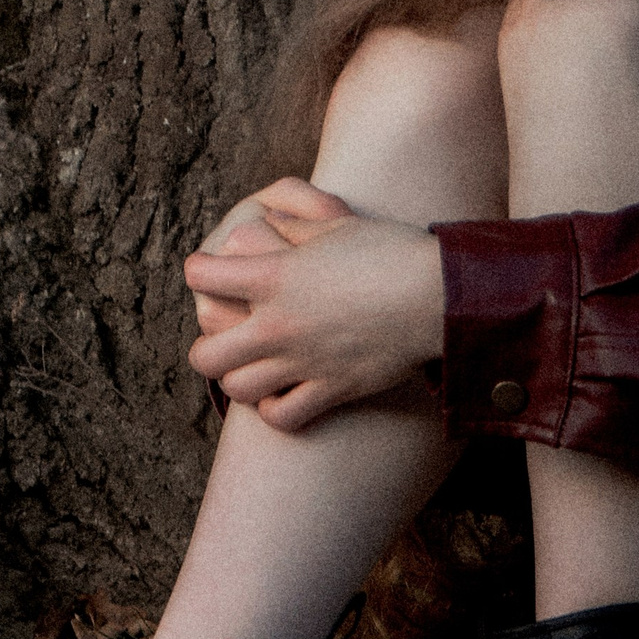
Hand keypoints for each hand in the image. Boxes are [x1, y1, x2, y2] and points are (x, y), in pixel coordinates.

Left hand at [184, 194, 446, 432]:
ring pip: (238, 389)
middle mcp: (277, 324)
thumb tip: (268, 222)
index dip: (200, 271)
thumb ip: (292, 226)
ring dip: (240, 379)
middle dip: (208, 347)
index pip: (199, 276)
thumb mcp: (336, 224)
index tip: (212, 272)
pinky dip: (276, 409)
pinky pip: (281, 417)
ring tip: (256, 369)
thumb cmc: (391, 250)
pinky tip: (286, 393)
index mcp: (273, 275)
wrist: (438, 296)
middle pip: (205, 355)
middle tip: (226, 339)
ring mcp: (302, 362)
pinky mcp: (331, 389)